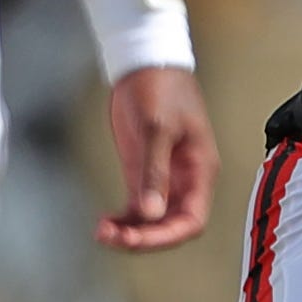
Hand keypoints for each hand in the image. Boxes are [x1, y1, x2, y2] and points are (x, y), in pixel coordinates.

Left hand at [98, 65, 215, 250]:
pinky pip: (138, 206)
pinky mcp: (143, 171)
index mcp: (199, 170)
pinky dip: (124, 219)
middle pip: (171, 225)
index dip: (166, 236)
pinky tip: (106, 223)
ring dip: (130, 231)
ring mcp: (163, 177)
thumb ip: (154, 172)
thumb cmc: (160, 87)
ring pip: (152, 220)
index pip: (191, 219)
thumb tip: (150, 214)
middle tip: (111, 237)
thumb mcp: (157, 128)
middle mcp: (185, 180)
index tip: (136, 239)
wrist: (146, 62)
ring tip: (102, 232)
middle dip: (143, 238)